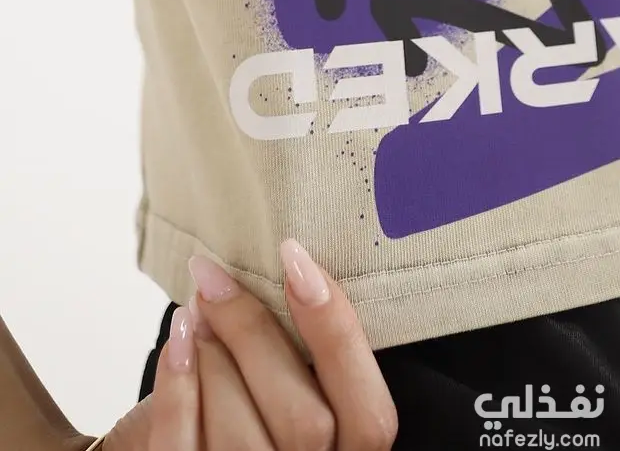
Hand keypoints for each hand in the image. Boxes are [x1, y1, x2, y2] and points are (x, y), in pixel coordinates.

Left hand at [98, 240, 396, 449]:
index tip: (295, 259)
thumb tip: (288, 269)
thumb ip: (310, 358)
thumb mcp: (305, 394)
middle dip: (255, 337)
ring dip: (213, 358)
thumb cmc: (259, 416)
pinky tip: (177, 340)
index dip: (339, 336)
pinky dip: (178, 389)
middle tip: (217, 280)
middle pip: (303, 421)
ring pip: (241, 437)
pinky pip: (183, 448)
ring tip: (195, 308)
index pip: (371, 415)